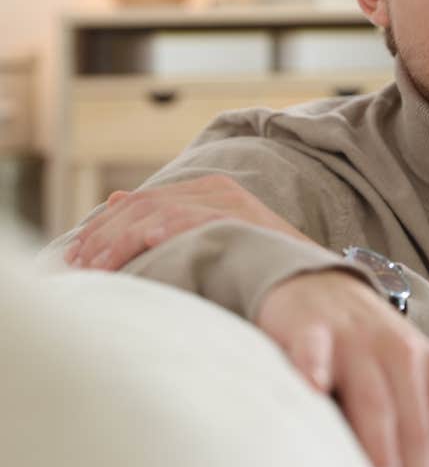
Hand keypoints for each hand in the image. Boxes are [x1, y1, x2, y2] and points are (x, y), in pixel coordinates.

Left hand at [64, 174, 313, 270]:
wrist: (315, 277)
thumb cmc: (262, 266)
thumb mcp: (214, 238)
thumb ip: (169, 218)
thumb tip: (115, 200)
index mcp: (208, 190)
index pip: (141, 200)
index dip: (104, 226)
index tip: (76, 255)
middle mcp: (216, 189)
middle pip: (143, 204)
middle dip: (102, 235)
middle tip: (77, 266)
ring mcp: (229, 202)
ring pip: (156, 211)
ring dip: (118, 241)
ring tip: (94, 269)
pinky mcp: (238, 217)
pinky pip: (186, 220)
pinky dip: (155, 232)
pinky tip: (134, 249)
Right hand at [258, 269, 428, 466]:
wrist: (322, 284)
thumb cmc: (366, 351)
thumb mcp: (404, 386)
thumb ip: (417, 439)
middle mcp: (403, 352)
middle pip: (417, 428)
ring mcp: (357, 337)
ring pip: (374, 398)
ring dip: (382, 450)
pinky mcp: (313, 327)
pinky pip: (314, 349)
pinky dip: (314, 367)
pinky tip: (312, 388)